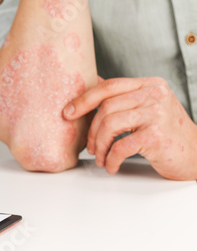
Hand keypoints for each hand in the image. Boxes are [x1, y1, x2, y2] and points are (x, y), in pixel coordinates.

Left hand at [63, 77, 196, 179]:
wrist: (196, 155)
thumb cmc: (165, 133)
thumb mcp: (146, 107)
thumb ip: (123, 97)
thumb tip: (91, 84)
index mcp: (149, 85)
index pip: (109, 86)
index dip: (84, 99)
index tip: (67, 113)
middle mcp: (154, 95)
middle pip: (106, 107)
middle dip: (91, 130)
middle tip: (89, 147)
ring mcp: (157, 114)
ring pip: (110, 125)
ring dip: (99, 146)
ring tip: (100, 158)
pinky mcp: (156, 136)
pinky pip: (121, 146)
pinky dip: (111, 159)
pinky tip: (111, 166)